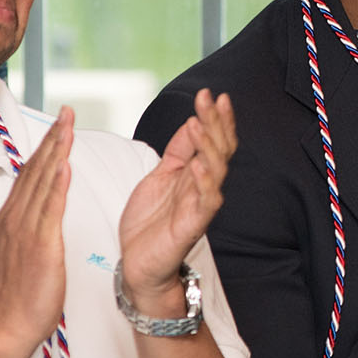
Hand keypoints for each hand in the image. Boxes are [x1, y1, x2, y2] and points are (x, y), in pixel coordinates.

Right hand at [0, 106, 74, 355]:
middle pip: (35, 170)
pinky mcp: (39, 246)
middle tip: (66, 112)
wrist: (9, 325)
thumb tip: (39, 205)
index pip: (31, 174)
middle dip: (52, 139)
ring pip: (42, 183)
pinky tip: (65, 165)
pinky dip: (56, 185)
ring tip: (68, 126)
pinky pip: (49, 210)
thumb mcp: (22, 250)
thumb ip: (28, 225)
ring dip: (56, 152)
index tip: (59, 124)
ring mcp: (25, 231)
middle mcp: (15, 218)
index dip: (46, 147)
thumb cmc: (21, 293)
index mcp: (12, 218)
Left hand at [119, 89, 236, 315]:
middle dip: (216, 123)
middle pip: (219, 149)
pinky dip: (205, 183)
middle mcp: (202, 187)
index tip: (210, 93)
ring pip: (216, 171)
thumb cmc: (150, 224)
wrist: (138, 264)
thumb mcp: (159, 177)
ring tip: (201, 124)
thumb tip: (191, 121)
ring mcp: (200, 205)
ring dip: (210, 147)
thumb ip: (177, 152)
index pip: (212, 139)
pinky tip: (200, 165)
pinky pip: (206, 202)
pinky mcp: (193, 225)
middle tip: (211, 99)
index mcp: (194, 174)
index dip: (214, 117)